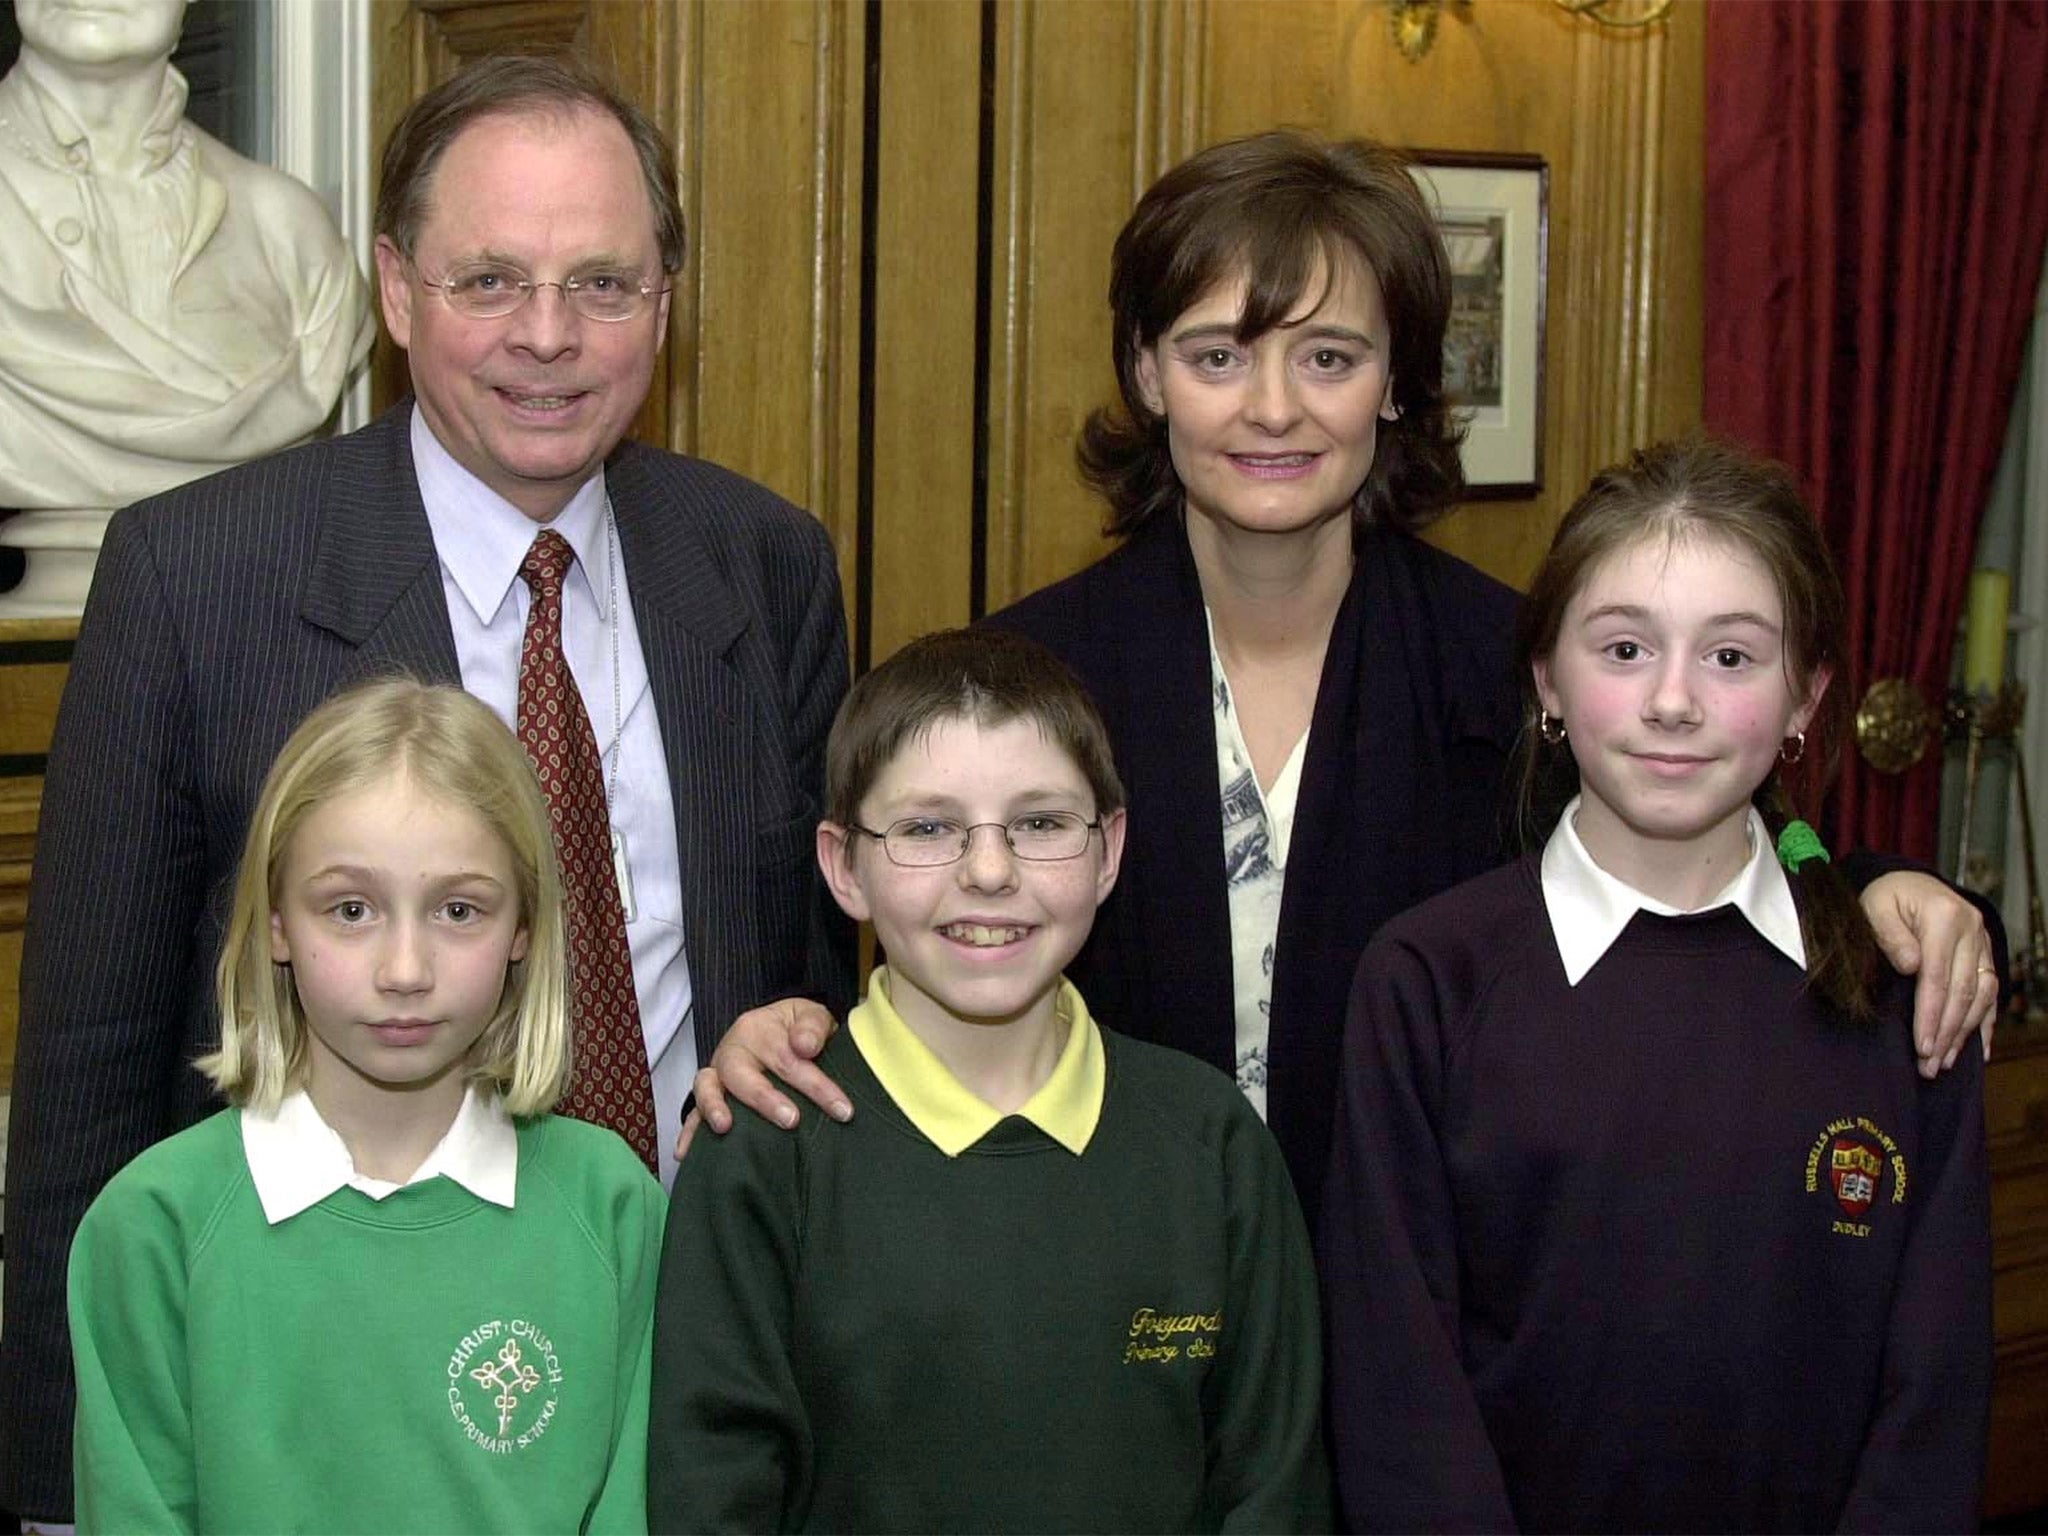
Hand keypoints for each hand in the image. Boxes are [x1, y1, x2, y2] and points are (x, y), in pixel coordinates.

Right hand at [675, 996, 847, 1160]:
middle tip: (791, 1120)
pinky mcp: (709, 1095)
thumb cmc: (798, 1028)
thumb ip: (813, 1027)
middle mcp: (733, 1050)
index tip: (843, 1110)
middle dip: (765, 1098)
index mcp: (759, 1029)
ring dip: (714, 1107)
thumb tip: (805, 1046)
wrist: (777, 1027)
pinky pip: (692, 1112)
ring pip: (708, 1087)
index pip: (789, 1058)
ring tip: (725, 1128)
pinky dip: (688, 1132)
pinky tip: (685, 1154)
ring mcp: (717, 1073)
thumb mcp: (812, 1015)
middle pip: (742, 1073)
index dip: (818, 1086)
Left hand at [1859, 872, 1998, 1077]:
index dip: (1930, 1015)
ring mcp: (1982, 942)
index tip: (1921, 1046)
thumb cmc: (1886, 896)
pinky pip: (1991, 992)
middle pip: (1962, 992)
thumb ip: (1890, 934)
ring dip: (1964, 1033)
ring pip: (1981, 996)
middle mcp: (1972, 930)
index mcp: (1945, 917)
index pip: (1938, 977)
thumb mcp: (1876, 906)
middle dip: (1946, 1033)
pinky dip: (1985, 1022)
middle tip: (1930, 1066)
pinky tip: (1978, 1049)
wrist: (1909, 881)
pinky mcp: (1984, 953)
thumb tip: (1910, 966)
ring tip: (1945, 1062)